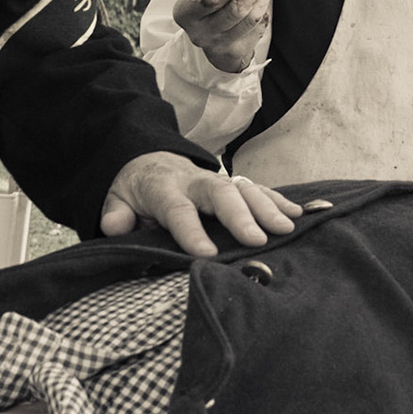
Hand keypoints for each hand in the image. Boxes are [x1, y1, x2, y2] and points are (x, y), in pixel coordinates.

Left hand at [101, 151, 303, 255]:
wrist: (149, 160)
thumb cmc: (136, 190)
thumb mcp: (116, 198)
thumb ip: (115, 213)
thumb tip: (115, 225)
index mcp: (163, 188)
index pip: (177, 209)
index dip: (190, 231)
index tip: (205, 254)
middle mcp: (194, 182)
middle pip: (219, 194)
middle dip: (239, 215)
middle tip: (257, 239)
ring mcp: (216, 181)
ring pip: (244, 189)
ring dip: (267, 208)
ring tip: (286, 228)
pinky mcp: (232, 184)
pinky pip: (258, 189)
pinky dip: (278, 200)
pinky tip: (298, 215)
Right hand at [170, 0, 270, 72]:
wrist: (211, 36)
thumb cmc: (211, 3)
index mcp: (185, 11)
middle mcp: (197, 33)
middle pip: (234, 10)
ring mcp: (216, 46)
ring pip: (248, 19)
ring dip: (261, 0)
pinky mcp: (233, 53)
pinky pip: (257, 29)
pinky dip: (263, 13)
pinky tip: (259, 6)